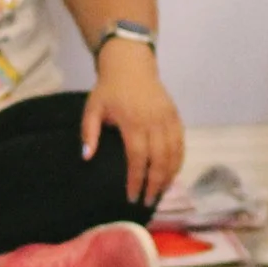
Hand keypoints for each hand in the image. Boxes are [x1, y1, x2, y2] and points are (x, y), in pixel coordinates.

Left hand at [84, 39, 183, 205]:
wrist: (131, 64)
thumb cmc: (109, 89)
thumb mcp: (92, 108)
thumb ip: (89, 133)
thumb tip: (86, 157)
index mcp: (133, 121)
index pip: (137, 157)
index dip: (136, 179)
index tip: (132, 197)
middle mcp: (154, 121)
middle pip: (159, 159)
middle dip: (154, 184)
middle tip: (148, 201)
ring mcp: (167, 118)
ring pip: (174, 153)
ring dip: (169, 175)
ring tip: (161, 192)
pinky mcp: (176, 116)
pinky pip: (181, 143)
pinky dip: (179, 160)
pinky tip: (172, 174)